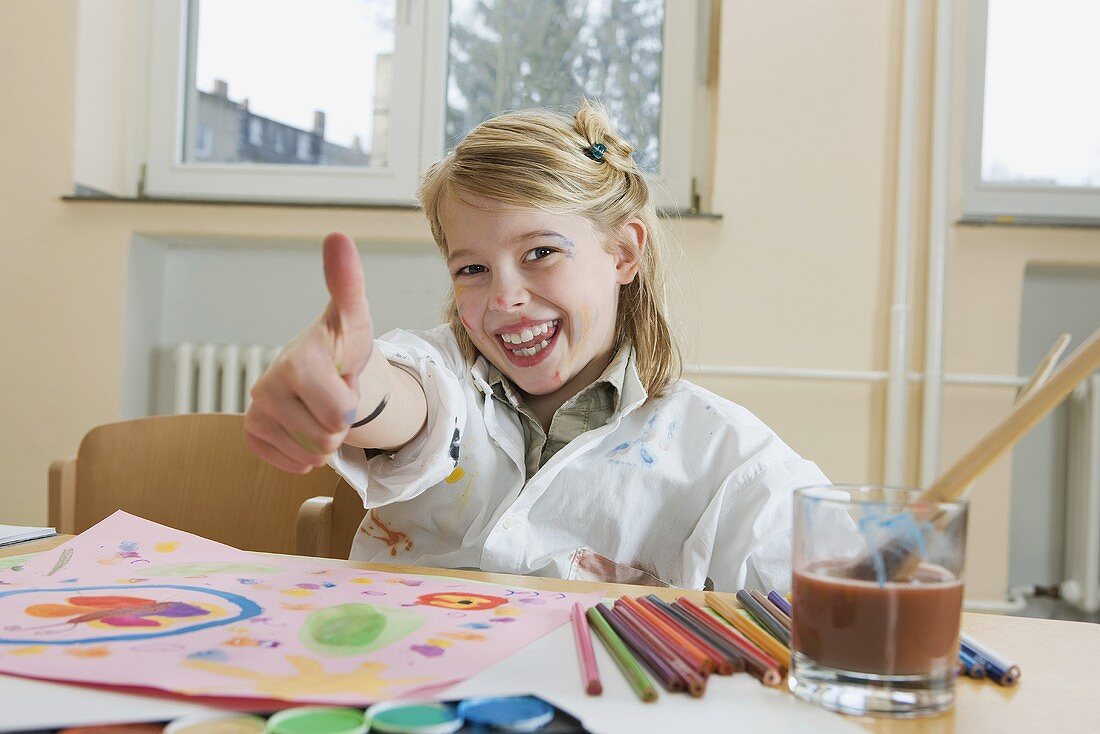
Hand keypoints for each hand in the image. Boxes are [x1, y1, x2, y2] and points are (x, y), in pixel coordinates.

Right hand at [244, 232, 373, 472]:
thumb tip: (337, 235)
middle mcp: (266, 388)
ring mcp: (256, 412)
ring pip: (312, 454)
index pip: (341, 414)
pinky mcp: (252, 433)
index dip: (351, 400)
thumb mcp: (354, 315)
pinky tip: (305, 423)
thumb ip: (347, 282)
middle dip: (341, 421)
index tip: (343, 377)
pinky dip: (305, 452)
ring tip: (320, 404)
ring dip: (326, 436)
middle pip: (329, 438)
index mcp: (296, 363)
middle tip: (334, 392)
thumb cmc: (341, 341)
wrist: (322, 363)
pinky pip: (290, 463)